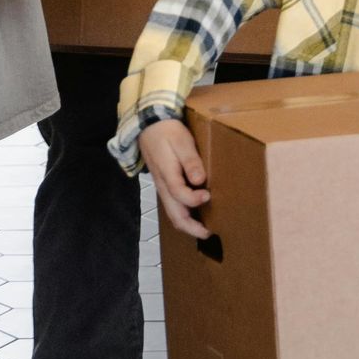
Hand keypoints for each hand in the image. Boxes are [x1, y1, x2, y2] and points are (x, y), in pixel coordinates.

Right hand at [141, 117, 210, 236]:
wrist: (149, 125)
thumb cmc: (167, 132)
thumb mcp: (181, 141)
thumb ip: (191, 161)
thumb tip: (200, 180)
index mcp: (167, 175)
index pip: (180, 195)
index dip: (195, 200)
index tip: (209, 195)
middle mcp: (163, 186)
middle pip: (174, 216)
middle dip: (191, 229)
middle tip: (209, 233)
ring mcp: (163, 187)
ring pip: (173, 213)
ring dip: (188, 224)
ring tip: (205, 228)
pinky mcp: (165, 185)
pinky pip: (173, 206)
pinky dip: (185, 215)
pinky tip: (197, 212)